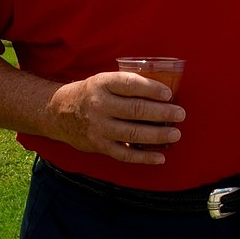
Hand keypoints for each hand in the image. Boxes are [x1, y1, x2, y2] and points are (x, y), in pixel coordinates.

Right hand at [46, 71, 184, 163]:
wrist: (59, 112)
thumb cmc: (92, 93)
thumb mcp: (104, 80)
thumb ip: (128, 85)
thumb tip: (164, 92)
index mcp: (102, 84)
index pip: (130, 85)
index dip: (151, 89)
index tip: (169, 94)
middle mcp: (99, 105)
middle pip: (135, 110)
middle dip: (162, 113)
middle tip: (180, 114)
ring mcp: (98, 128)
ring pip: (132, 134)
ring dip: (157, 135)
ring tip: (175, 133)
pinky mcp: (99, 146)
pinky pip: (125, 154)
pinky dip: (144, 158)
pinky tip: (160, 157)